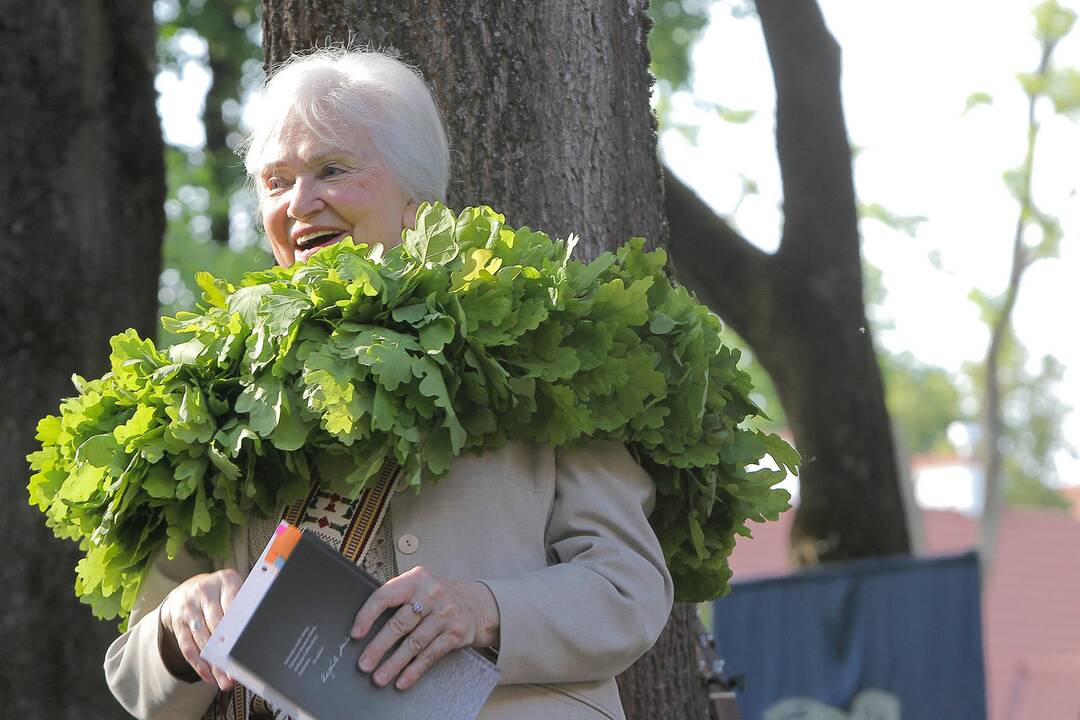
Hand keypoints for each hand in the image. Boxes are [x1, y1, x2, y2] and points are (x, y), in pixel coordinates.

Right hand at [158, 569, 242, 690]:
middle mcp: (204, 591)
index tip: (247, 646)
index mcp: (225, 580)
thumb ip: (248, 603)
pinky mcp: (178, 622)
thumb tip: (265, 624)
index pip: (234, 605)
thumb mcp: (234, 588)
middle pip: (218, 625)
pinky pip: (187, 647)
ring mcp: (189, 607)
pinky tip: (209, 677)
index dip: (240, 628)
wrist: (187, 588)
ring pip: (202, 639)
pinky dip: (199, 665)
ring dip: (214, 663)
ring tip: (225, 681)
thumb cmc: (221, 593)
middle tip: (237, 671)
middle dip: (227, 651)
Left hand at [351, 565, 499, 689]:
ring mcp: (445, 613)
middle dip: (379, 647)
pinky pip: (431, 654)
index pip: (386, 595)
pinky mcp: (455, 632)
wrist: (476, 603)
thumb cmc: (437, 597)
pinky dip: (415, 670)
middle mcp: (432, 594)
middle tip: (364, 664)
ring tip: (379, 677)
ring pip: (414, 643)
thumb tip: (364, 624)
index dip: (368, 615)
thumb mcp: (419, 586)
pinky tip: (403, 680)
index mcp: (416, 579)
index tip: (356, 633)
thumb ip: (397, 597)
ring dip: (394, 663)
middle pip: (400, 623)